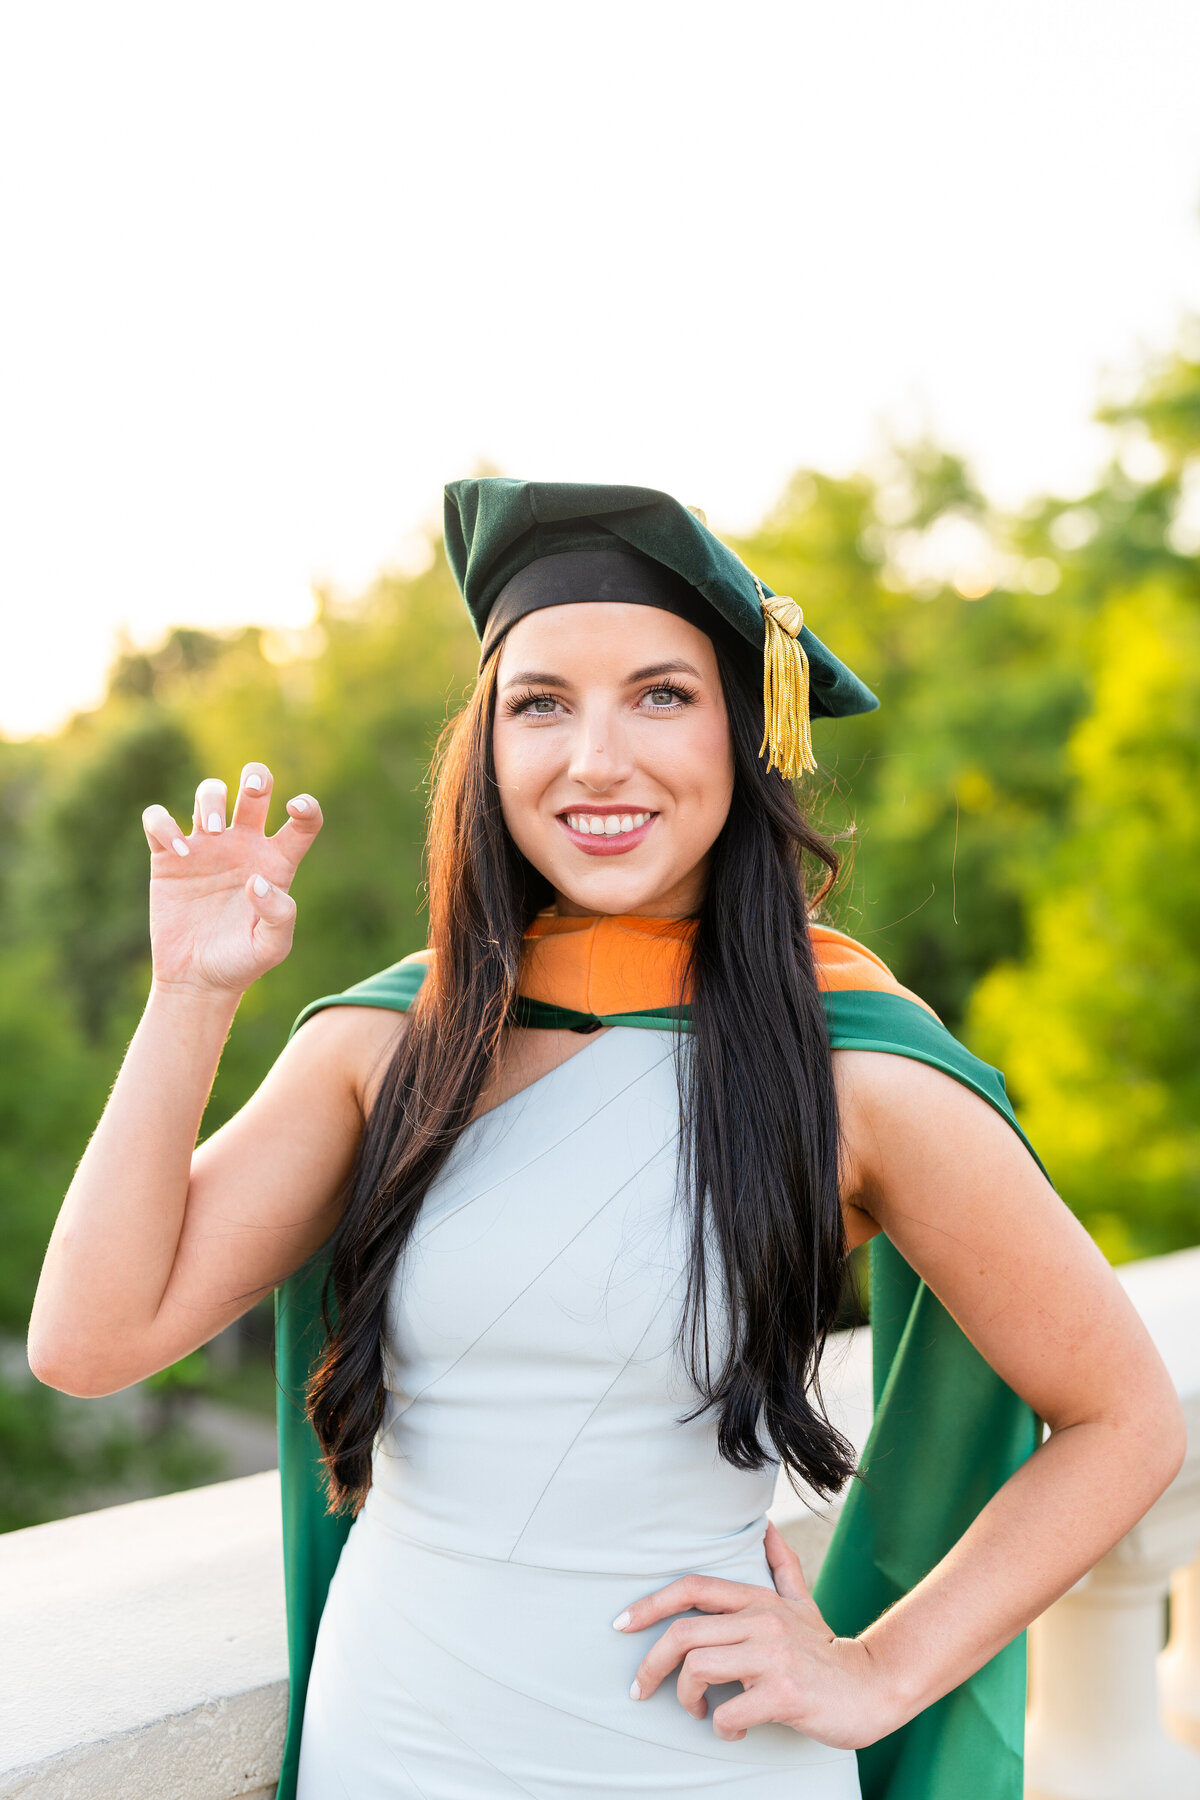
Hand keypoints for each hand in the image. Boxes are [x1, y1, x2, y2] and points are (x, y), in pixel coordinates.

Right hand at [141, 762, 322, 997]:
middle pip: (254, 790)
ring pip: (209, 793)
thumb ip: (279, 914)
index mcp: (276, 863)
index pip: (303, 823)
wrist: (197, 979)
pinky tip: (178, 850)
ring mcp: (205, 848)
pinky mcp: (167, 857)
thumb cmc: (242, 963)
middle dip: (256, 777)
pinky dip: (164, 824)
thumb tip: (258, 881)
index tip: (295, 807)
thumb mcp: (271, 946)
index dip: (307, 807)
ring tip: (211, 826)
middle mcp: (243, 846)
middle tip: (253, 788)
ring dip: (211, 798)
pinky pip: (158, 820)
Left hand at [614, 1519, 893, 1748]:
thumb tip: (766, 1527)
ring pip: (699, 1670)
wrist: (874, 1688)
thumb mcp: (803, 1604)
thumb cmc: (828, 1652)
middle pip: (683, 1634)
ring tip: (700, 1711)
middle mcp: (762, 1621)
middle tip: (641, 1690)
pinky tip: (731, 1731)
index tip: (621, 1624)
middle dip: (651, 1664)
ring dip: (687, 1698)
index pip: (692, 1588)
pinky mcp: (784, 1694)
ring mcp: (773, 1657)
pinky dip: (721, 1728)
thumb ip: (782, 1567)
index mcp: (758, 1600)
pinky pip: (729, 1713)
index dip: (650, 1604)